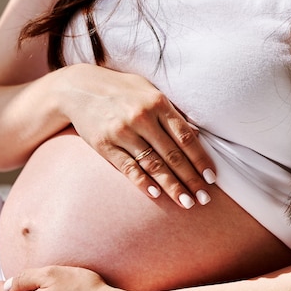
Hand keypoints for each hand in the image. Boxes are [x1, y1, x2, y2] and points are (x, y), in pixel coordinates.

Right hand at [62, 64, 215, 208]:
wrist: (78, 88)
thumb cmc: (121, 89)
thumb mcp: (148, 90)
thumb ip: (170, 111)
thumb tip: (196, 135)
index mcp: (157, 103)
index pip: (186, 137)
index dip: (201, 160)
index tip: (212, 178)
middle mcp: (141, 118)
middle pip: (172, 155)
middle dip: (191, 179)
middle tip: (205, 199)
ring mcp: (122, 132)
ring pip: (153, 165)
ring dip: (171, 186)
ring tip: (186, 202)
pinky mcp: (104, 145)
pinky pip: (128, 167)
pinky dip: (143, 182)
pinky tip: (156, 194)